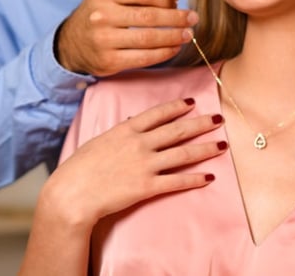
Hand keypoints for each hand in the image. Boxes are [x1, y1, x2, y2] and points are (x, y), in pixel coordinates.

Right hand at [43, 97, 225, 227]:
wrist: (73, 193)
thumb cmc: (80, 167)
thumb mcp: (99, 140)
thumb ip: (119, 131)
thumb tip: (130, 120)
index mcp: (126, 129)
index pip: (158, 113)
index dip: (177, 107)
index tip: (192, 102)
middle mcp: (139, 143)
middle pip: (177, 130)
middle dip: (200, 123)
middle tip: (219, 118)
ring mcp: (145, 165)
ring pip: (182, 154)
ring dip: (205, 149)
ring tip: (222, 145)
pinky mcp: (146, 187)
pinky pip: (176, 181)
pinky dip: (194, 179)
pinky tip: (208, 177)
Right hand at [56, 0, 198, 75]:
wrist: (70, 44)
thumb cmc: (99, 16)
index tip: (179, 5)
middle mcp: (101, 15)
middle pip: (149, 16)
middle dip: (177, 19)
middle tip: (193, 19)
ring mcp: (103, 39)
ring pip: (148, 39)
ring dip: (174, 37)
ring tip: (188, 35)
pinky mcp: (108, 61)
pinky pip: (143, 58)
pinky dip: (163, 53)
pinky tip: (174, 48)